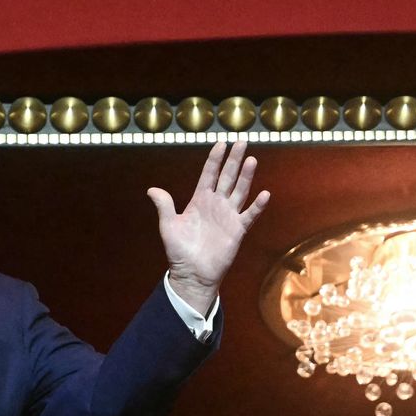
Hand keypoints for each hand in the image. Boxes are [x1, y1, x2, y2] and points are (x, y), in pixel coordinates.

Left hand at [146, 141, 270, 315]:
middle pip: (227, 177)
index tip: (220, 143)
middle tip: (241, 141)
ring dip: (246, 176)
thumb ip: (164, 206)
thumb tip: (152, 190)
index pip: (209, 174)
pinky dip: (257, 205)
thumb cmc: (179, 251)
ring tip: (251, 160)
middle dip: (234, 159)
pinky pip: (249, 215)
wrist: (192, 274)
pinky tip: (264, 194)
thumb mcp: (169, 226)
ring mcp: (228, 216)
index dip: (214, 159)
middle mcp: (216, 204)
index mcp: (200, 200)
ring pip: (240, 191)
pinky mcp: (237, 230)